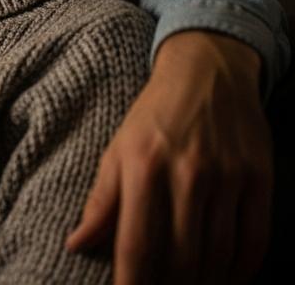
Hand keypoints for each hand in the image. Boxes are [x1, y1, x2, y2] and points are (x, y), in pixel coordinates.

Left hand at [67, 31, 271, 283]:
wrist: (207, 72)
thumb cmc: (153, 117)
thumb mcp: (117, 150)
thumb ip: (100, 202)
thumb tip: (76, 244)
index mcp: (142, 167)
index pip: (136, 243)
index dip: (131, 282)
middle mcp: (186, 173)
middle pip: (181, 257)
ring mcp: (227, 177)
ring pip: (218, 253)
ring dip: (204, 282)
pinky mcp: (259, 178)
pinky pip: (254, 238)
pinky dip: (242, 267)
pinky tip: (227, 277)